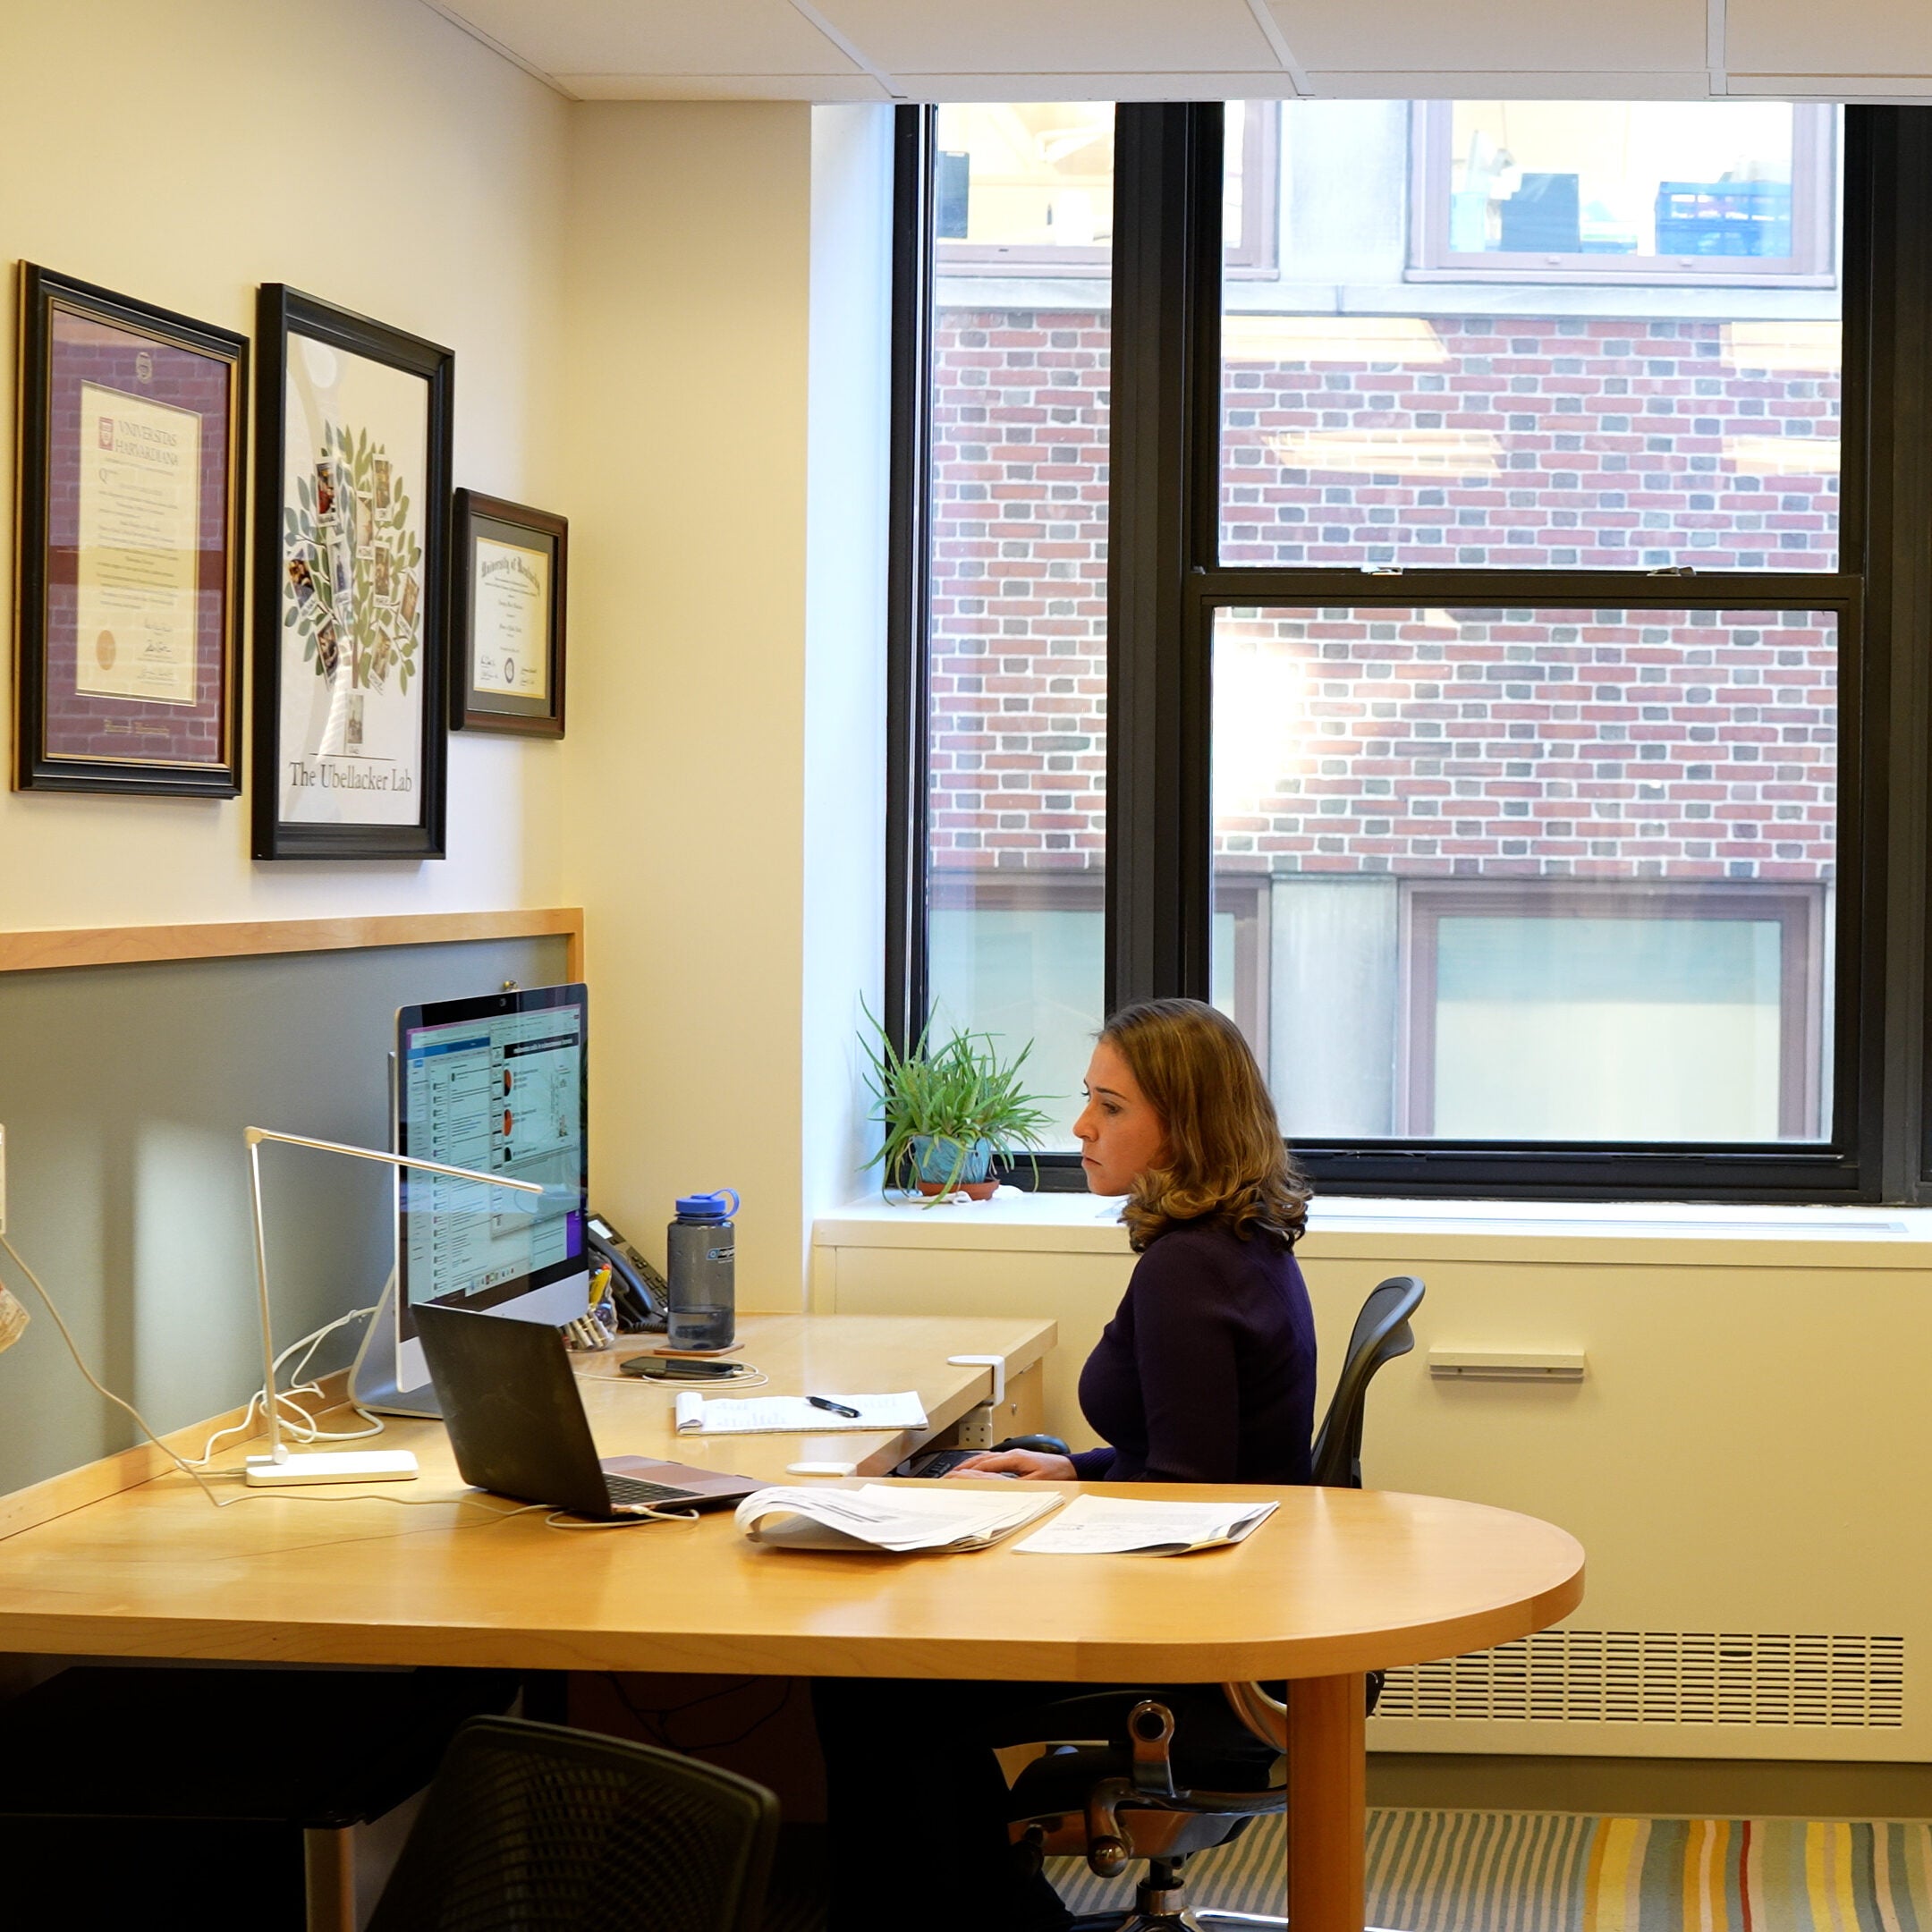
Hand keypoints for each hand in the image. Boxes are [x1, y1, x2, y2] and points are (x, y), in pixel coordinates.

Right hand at [944, 1448, 1076, 1480]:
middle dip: (964, 1466)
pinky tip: (976, 1469)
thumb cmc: (1056, 1476)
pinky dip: (981, 1464)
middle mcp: (1011, 1454)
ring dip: (971, 1464)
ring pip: (986, 1457)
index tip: (954, 1477)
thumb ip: (1014, 1484)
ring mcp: (1013, 1455)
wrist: (1071, 1468)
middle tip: (948, 1475)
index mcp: (1014, 1458)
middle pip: (982, 1458)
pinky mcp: (1016, 1458)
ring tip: (956, 1472)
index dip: (968, 1471)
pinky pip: (993, 1460)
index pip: (985, 1464)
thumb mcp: (1034, 1484)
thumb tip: (994, 1485)